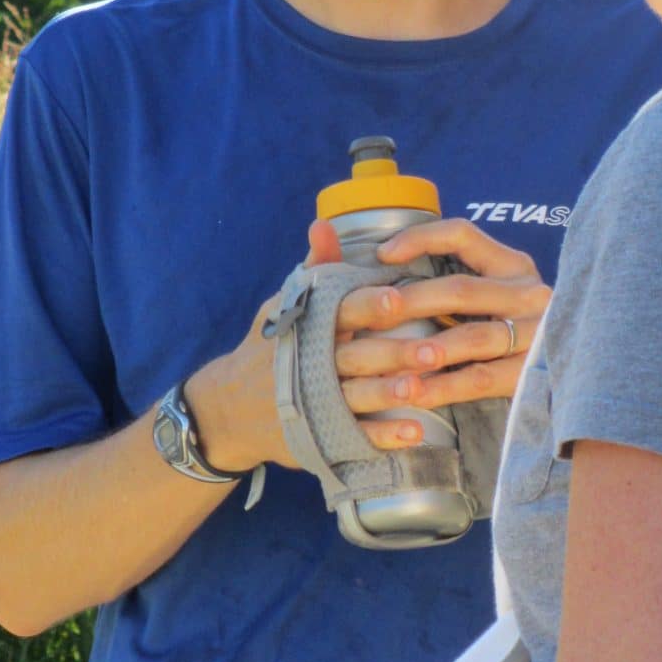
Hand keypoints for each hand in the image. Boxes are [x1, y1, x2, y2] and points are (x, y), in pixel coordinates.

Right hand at [184, 278, 434, 475]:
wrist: (229, 409)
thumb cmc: (268, 348)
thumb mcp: (282, 304)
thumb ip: (314, 269)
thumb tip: (324, 224)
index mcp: (310, 327)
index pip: (341, 312)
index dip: (369, 306)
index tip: (397, 299)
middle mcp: (315, 364)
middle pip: (356, 357)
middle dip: (393, 353)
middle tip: (432, 349)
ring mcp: (319, 402)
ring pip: (358, 397)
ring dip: (389, 394)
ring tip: (420, 389)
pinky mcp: (324, 435)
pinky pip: (357, 437)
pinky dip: (384, 437)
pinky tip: (414, 432)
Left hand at [316, 217, 549, 425]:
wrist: (558, 375)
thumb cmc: (488, 326)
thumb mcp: (471, 291)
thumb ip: (413, 268)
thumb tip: (319, 230)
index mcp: (512, 264)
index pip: (463, 236)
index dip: (419, 240)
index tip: (380, 257)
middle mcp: (530, 293)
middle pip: (461, 290)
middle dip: (411, 304)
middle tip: (370, 317)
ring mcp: (536, 334)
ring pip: (473, 337)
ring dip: (426, 349)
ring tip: (388, 356)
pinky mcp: (532, 373)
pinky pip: (481, 378)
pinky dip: (444, 386)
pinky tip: (412, 392)